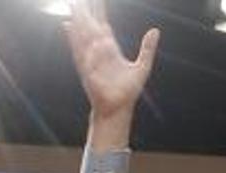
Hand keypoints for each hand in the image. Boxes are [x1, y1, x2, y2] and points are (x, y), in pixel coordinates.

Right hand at [63, 0, 158, 119]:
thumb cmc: (128, 90)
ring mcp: (91, 60)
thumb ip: (148, 48)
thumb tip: (155, 30)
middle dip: (85, 10)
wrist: (118, 108)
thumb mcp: (142, 66)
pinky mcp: (88, 71)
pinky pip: (83, 55)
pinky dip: (79, 42)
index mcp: (110, 49)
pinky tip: (70, 27)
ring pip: (83, 36)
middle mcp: (98, 51)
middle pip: (90, 26)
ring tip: (74, 5)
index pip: (103, 24)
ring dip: (79, 20)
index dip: (99, 10)